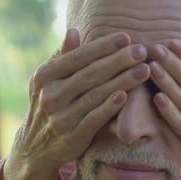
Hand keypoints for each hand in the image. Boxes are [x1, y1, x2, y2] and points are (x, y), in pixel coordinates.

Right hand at [10, 29, 150, 168]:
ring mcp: (61, 117)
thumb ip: (63, 57)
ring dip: (122, 81)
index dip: (103, 47)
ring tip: (144, 70)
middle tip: (142, 51)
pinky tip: (125, 96)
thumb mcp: (47, 81)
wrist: (35, 148)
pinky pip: (94, 119)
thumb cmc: (50, 105)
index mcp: (45, 76)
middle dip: (118, 61)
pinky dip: (109, 107)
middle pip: (91, 74)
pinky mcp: (72, 136)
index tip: (127, 37)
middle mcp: (51, 95)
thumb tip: (74, 31)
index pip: (78, 57)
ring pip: (96, 95)